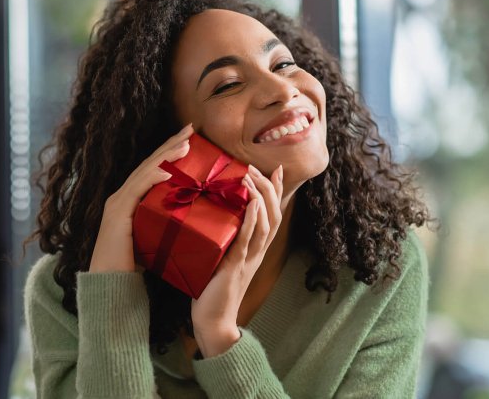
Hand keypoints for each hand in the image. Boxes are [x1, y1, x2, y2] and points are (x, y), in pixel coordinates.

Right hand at [88, 123, 193, 272]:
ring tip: (186, 144)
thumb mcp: (154, 237)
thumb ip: (165, 223)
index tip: (189, 138)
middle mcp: (121, 196)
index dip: (170, 152)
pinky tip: (167, 171)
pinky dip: (152, 179)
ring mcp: (117, 203)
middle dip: (171, 144)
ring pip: (145, 172)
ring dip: (166, 156)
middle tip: (190, 129)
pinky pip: (137, 191)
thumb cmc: (133, 266)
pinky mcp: (118, 215)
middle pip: (150, 163)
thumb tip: (191, 217)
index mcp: (130, 200)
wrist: (110, 285)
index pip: (152, 169)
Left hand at [191, 163, 283, 356]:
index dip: (276, 191)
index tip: (275, 168)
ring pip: (266, 223)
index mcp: (256, 249)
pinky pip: (248, 239)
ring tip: (250, 177)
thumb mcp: (222, 258)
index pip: (272, 214)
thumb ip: (224, 239)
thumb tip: (214, 217)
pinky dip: (252, 220)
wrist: (213, 321)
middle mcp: (258, 252)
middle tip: (257, 168)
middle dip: (269, 188)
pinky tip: (252, 204)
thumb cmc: (213, 290)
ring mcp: (249, 258)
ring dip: (261, 197)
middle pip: (275, 214)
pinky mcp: (236, 265)